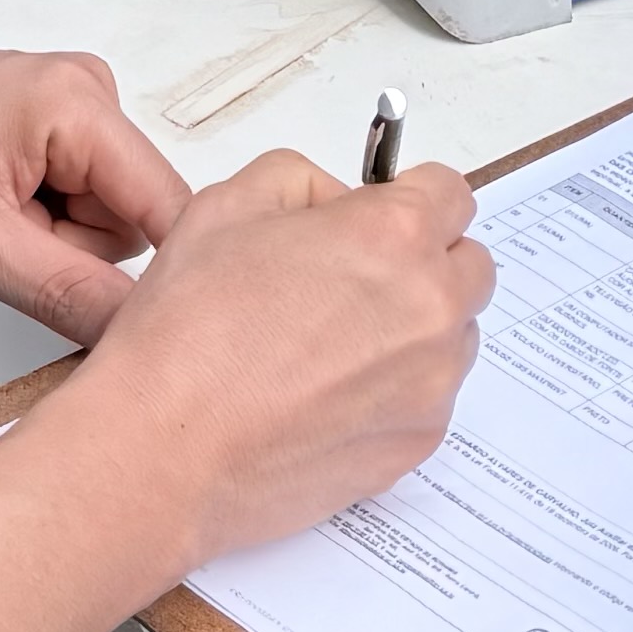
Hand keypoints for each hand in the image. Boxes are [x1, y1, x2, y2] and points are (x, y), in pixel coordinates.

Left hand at [0, 42, 186, 338]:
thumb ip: (67, 289)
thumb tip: (135, 327)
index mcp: (79, 102)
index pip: (169, 206)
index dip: (155, 273)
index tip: (111, 311)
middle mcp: (87, 88)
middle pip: (134, 213)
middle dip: (74, 247)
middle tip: (3, 240)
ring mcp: (69, 101)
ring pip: (103, 210)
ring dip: (52, 233)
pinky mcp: (50, 119)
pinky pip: (76, 190)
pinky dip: (36, 213)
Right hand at [61, 145, 492, 569]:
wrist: (163, 450)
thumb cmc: (186, 333)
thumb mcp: (226, 207)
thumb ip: (302, 181)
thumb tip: (338, 201)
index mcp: (393, 235)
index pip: (450, 194)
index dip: (408, 199)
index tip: (379, 218)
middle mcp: (431, 307)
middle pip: (468, 266)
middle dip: (425, 262)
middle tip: (355, 281)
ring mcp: (431, 383)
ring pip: (453, 337)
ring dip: (414, 329)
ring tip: (330, 347)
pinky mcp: (415, 443)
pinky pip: (429, 399)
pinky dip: (395, 390)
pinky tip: (325, 395)